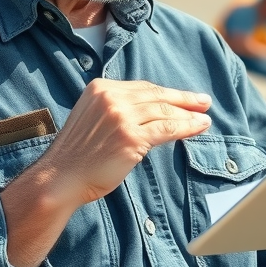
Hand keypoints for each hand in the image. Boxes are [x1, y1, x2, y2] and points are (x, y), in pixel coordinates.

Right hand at [1, 79, 211, 266]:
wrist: (60, 178)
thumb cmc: (77, 156)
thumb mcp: (93, 119)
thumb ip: (116, 109)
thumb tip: (150, 111)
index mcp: (100, 88)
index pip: (142, 88)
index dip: (166, 93)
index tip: (182, 97)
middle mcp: (111, 97)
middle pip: (156, 96)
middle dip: (184, 99)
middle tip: (203, 101)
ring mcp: (121, 116)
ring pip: (164, 112)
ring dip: (189, 114)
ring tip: (205, 118)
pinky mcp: (131, 136)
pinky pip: (167, 129)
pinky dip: (186, 128)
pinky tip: (198, 127)